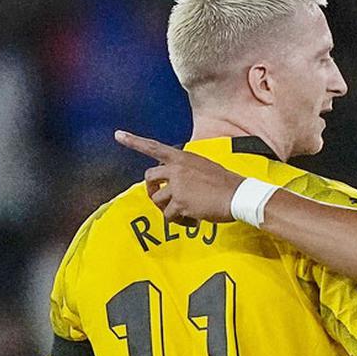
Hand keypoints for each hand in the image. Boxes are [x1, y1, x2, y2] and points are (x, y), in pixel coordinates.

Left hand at [114, 130, 245, 223]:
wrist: (238, 195)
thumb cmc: (226, 183)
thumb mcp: (205, 167)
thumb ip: (187, 171)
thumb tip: (178, 184)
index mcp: (183, 157)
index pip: (154, 147)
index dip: (134, 141)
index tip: (118, 135)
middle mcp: (177, 169)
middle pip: (149, 177)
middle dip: (152, 189)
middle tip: (161, 199)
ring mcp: (178, 186)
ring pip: (158, 199)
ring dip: (168, 209)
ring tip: (185, 213)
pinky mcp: (180, 203)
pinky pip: (169, 216)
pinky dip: (179, 221)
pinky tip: (192, 221)